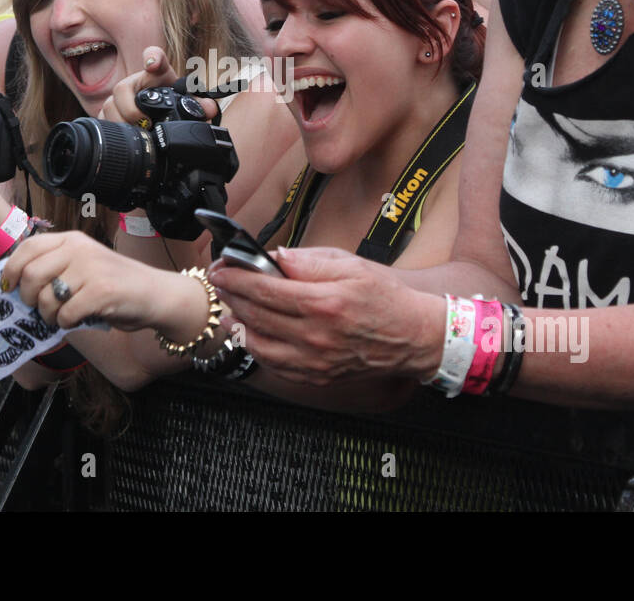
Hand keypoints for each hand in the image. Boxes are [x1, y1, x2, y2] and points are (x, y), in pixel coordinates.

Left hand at [1, 230, 203, 335]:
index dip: (11, 270)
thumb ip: (56, 268)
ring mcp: (91, 269)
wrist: (156, 294)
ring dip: (47, 316)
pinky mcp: (101, 291)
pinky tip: (75, 320)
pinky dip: (65, 324)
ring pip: (47, 298)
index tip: (9, 288)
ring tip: (59, 318)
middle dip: (29, 298)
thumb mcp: (83, 266)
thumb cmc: (115, 285)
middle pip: (31, 274)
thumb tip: (15, 287)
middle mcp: (80, 249)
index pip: (28, 247)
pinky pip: (65, 314)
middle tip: (39, 308)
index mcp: (72, 240)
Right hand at [99, 46, 218, 125]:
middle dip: (131, 108)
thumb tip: (210, 108)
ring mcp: (118, 98)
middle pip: (122, 88)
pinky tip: (124, 136)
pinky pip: (103, 119)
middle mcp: (134, 83)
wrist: (158, 114)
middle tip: (145, 121)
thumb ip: (200, 104)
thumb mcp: (187, 103)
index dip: (152, 57)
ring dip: (121, 120)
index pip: (154, 56)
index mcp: (155, 74)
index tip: (153, 64)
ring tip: (136, 131)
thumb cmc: (172, 103)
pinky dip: (113, 128)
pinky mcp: (109, 113)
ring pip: (109, 106)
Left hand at [213, 246, 440, 385]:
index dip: (237, 277)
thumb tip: (274, 257)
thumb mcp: (350, 265)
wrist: (413, 337)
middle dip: (232, 296)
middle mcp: (316, 336)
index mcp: (324, 303)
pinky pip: (274, 364)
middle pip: (256, 315)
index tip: (222, 268)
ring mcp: (314, 360)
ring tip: (231, 306)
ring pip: (258, 344)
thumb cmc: (385, 298)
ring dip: (238, 323)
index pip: (265, 289)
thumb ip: (308, 261)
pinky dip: (256, 346)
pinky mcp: (316, 375)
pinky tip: (251, 331)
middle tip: (220, 282)